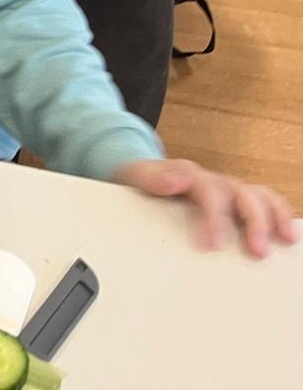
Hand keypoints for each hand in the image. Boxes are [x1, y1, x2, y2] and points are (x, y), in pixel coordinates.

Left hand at [114, 158, 296, 257]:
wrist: (142, 173)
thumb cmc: (143, 179)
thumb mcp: (136, 176)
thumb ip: (150, 178)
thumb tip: (168, 183)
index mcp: (189, 174)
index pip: (206, 191)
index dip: (213, 217)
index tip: (212, 245)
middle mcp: (213, 180)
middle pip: (239, 193)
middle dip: (252, 222)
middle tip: (256, 251)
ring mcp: (227, 188)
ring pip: (257, 195)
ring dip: (272, 218)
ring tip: (285, 241)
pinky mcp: (235, 199)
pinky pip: (263, 201)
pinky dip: (279, 215)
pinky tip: (288, 235)